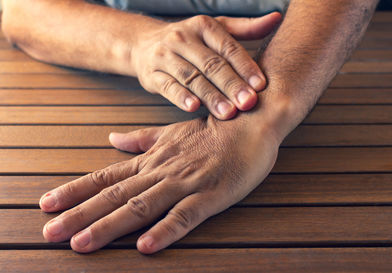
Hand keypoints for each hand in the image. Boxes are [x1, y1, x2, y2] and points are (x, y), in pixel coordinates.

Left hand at [39, 115, 279, 253]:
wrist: (249, 122)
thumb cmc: (211, 130)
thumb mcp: (171, 132)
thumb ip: (140, 139)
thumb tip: (112, 139)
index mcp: (151, 160)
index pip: (106, 177)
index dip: (75, 191)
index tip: (47, 204)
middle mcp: (161, 172)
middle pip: (114, 196)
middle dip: (80, 215)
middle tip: (50, 233)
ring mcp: (185, 184)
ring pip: (141, 207)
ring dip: (110, 226)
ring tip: (81, 243)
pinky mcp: (211, 195)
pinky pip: (185, 216)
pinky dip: (165, 230)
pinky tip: (145, 246)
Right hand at [133, 13, 280, 119]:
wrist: (144, 44)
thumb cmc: (190, 40)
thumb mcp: (216, 28)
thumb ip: (246, 27)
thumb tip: (277, 17)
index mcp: (203, 26)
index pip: (227, 47)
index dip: (245, 66)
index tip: (261, 85)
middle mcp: (183, 38)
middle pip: (211, 64)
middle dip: (231, 85)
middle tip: (248, 103)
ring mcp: (165, 56)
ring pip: (191, 78)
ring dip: (211, 96)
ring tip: (228, 112)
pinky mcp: (152, 74)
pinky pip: (168, 86)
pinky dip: (181, 97)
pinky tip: (194, 107)